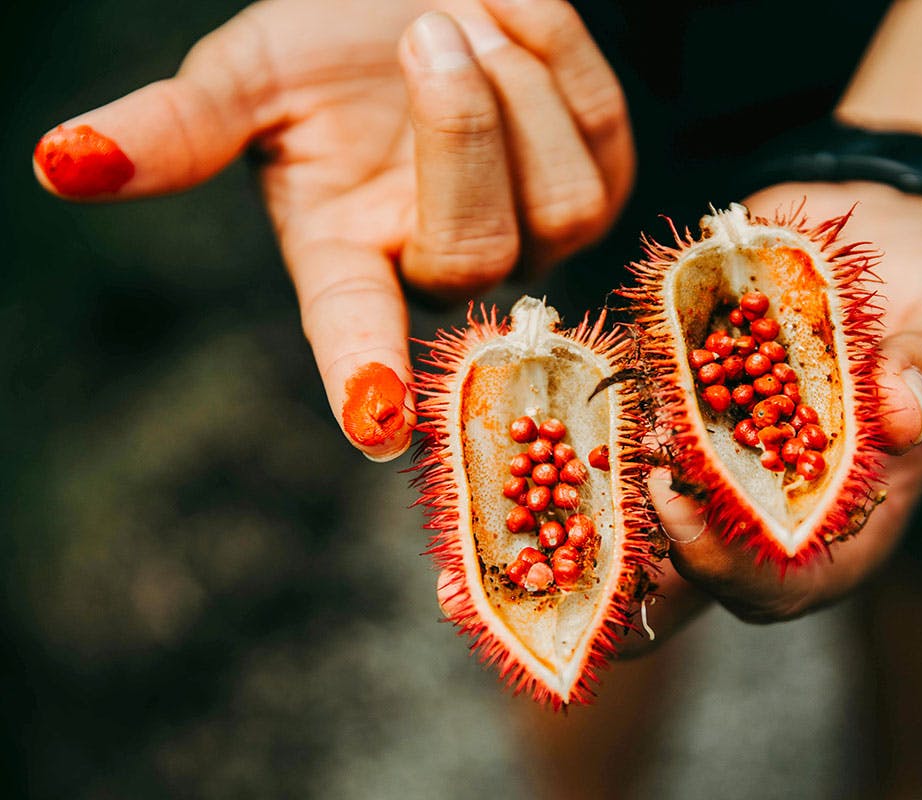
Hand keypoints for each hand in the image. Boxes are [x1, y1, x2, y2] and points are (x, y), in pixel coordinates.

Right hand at [32, 0, 633, 460]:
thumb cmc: (326, 46)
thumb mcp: (245, 80)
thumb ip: (173, 130)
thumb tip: (63, 161)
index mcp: (347, 255)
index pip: (354, 330)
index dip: (361, 372)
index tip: (373, 429)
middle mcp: (441, 262)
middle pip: (477, 257)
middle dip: (459, 135)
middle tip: (427, 36)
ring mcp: (532, 232)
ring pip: (562, 201)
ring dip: (514, 84)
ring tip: (462, 19)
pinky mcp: (600, 183)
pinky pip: (601, 131)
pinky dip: (556, 50)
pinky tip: (512, 14)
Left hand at [630, 180, 921, 646]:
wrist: (892, 230)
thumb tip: (902, 415)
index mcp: (850, 514)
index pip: (786, 585)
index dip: (729, 571)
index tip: (684, 511)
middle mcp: (777, 493)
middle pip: (697, 561)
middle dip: (643, 538)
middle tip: (621, 470)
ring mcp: (727, 447)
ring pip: (651, 498)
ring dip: (611, 477)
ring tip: (590, 428)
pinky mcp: (693, 394)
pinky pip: (638, 415)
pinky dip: (611, 402)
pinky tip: (592, 366)